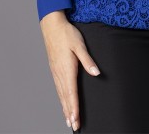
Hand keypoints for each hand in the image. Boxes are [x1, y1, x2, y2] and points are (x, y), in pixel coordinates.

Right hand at [40, 11, 100, 131]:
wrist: (52, 25)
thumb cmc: (67, 34)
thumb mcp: (79, 45)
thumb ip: (88, 60)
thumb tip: (96, 73)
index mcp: (67, 69)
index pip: (71, 93)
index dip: (74, 108)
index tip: (76, 120)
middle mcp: (60, 73)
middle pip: (65, 97)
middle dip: (70, 113)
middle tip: (74, 126)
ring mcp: (55, 71)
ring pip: (61, 94)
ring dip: (65, 108)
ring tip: (69, 120)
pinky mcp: (54, 69)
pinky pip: (58, 88)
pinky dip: (61, 99)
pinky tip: (63, 102)